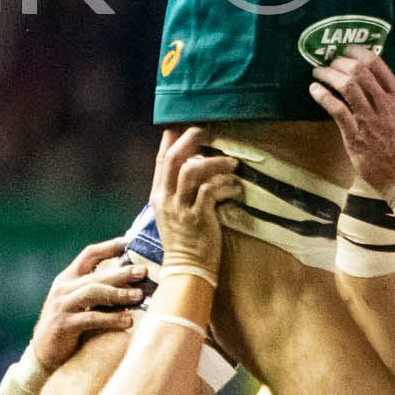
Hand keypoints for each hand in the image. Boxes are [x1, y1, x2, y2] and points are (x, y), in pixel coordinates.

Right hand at [29, 238, 143, 372]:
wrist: (43, 355)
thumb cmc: (70, 327)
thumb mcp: (82, 304)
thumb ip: (100, 291)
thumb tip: (134, 281)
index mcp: (68, 278)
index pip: (89, 255)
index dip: (110, 247)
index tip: (130, 243)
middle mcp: (63, 288)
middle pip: (96, 274)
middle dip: (121, 272)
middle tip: (143, 272)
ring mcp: (62, 305)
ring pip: (93, 292)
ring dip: (118, 293)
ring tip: (139, 296)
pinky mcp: (63, 325)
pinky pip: (91, 318)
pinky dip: (111, 319)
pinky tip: (128, 321)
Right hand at [151, 127, 240, 273]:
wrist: (186, 269)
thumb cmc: (185, 241)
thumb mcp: (174, 214)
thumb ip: (179, 192)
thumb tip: (194, 168)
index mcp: (158, 196)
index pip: (161, 161)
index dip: (171, 141)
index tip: (182, 125)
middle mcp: (166, 200)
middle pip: (174, 160)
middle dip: (191, 140)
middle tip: (207, 131)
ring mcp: (180, 209)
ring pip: (192, 171)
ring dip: (214, 163)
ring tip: (232, 163)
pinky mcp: (197, 218)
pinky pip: (211, 191)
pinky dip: (225, 185)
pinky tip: (236, 187)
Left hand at [307, 49, 394, 204]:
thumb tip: (381, 90)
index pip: (378, 65)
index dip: (358, 52)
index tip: (347, 50)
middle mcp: (386, 104)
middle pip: (358, 71)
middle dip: (340, 62)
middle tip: (330, 62)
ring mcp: (371, 119)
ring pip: (347, 85)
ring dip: (329, 75)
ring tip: (319, 73)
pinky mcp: (356, 135)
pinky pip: (336, 108)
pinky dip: (322, 95)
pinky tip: (314, 90)